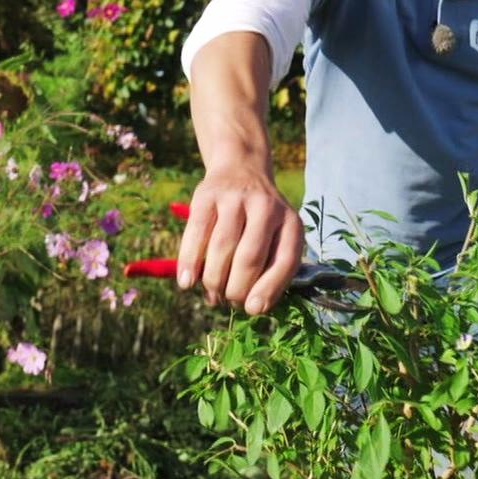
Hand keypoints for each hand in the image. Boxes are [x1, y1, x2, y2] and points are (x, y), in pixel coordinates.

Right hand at [175, 168, 302, 313]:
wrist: (240, 168)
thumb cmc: (259, 219)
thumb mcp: (276, 236)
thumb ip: (268, 268)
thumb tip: (250, 308)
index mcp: (291, 222)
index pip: (284, 260)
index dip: (268, 289)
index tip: (252, 310)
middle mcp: (267, 206)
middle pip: (250, 257)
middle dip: (236, 288)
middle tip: (229, 302)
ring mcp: (236, 198)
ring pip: (222, 247)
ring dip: (214, 280)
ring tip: (212, 296)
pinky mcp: (206, 194)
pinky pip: (196, 233)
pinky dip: (189, 262)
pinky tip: (186, 283)